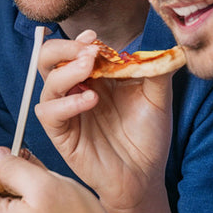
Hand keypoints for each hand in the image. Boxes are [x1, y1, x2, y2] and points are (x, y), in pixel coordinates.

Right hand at [34, 32, 172, 212]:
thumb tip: (165, 47)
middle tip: (88, 50)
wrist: (145, 176)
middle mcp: (75, 90)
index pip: (74, 49)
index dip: (79, 39)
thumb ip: (157, 71)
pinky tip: (90, 100)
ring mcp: (66, 112)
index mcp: (94, 77)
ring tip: (90, 67)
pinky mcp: (60, 134)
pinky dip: (67, 102)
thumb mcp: (158, 99)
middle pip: (48, 59)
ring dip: (66, 71)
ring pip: (47, 83)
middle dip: (63, 48)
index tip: (95, 37)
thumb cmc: (148, 138)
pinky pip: (49, 113)